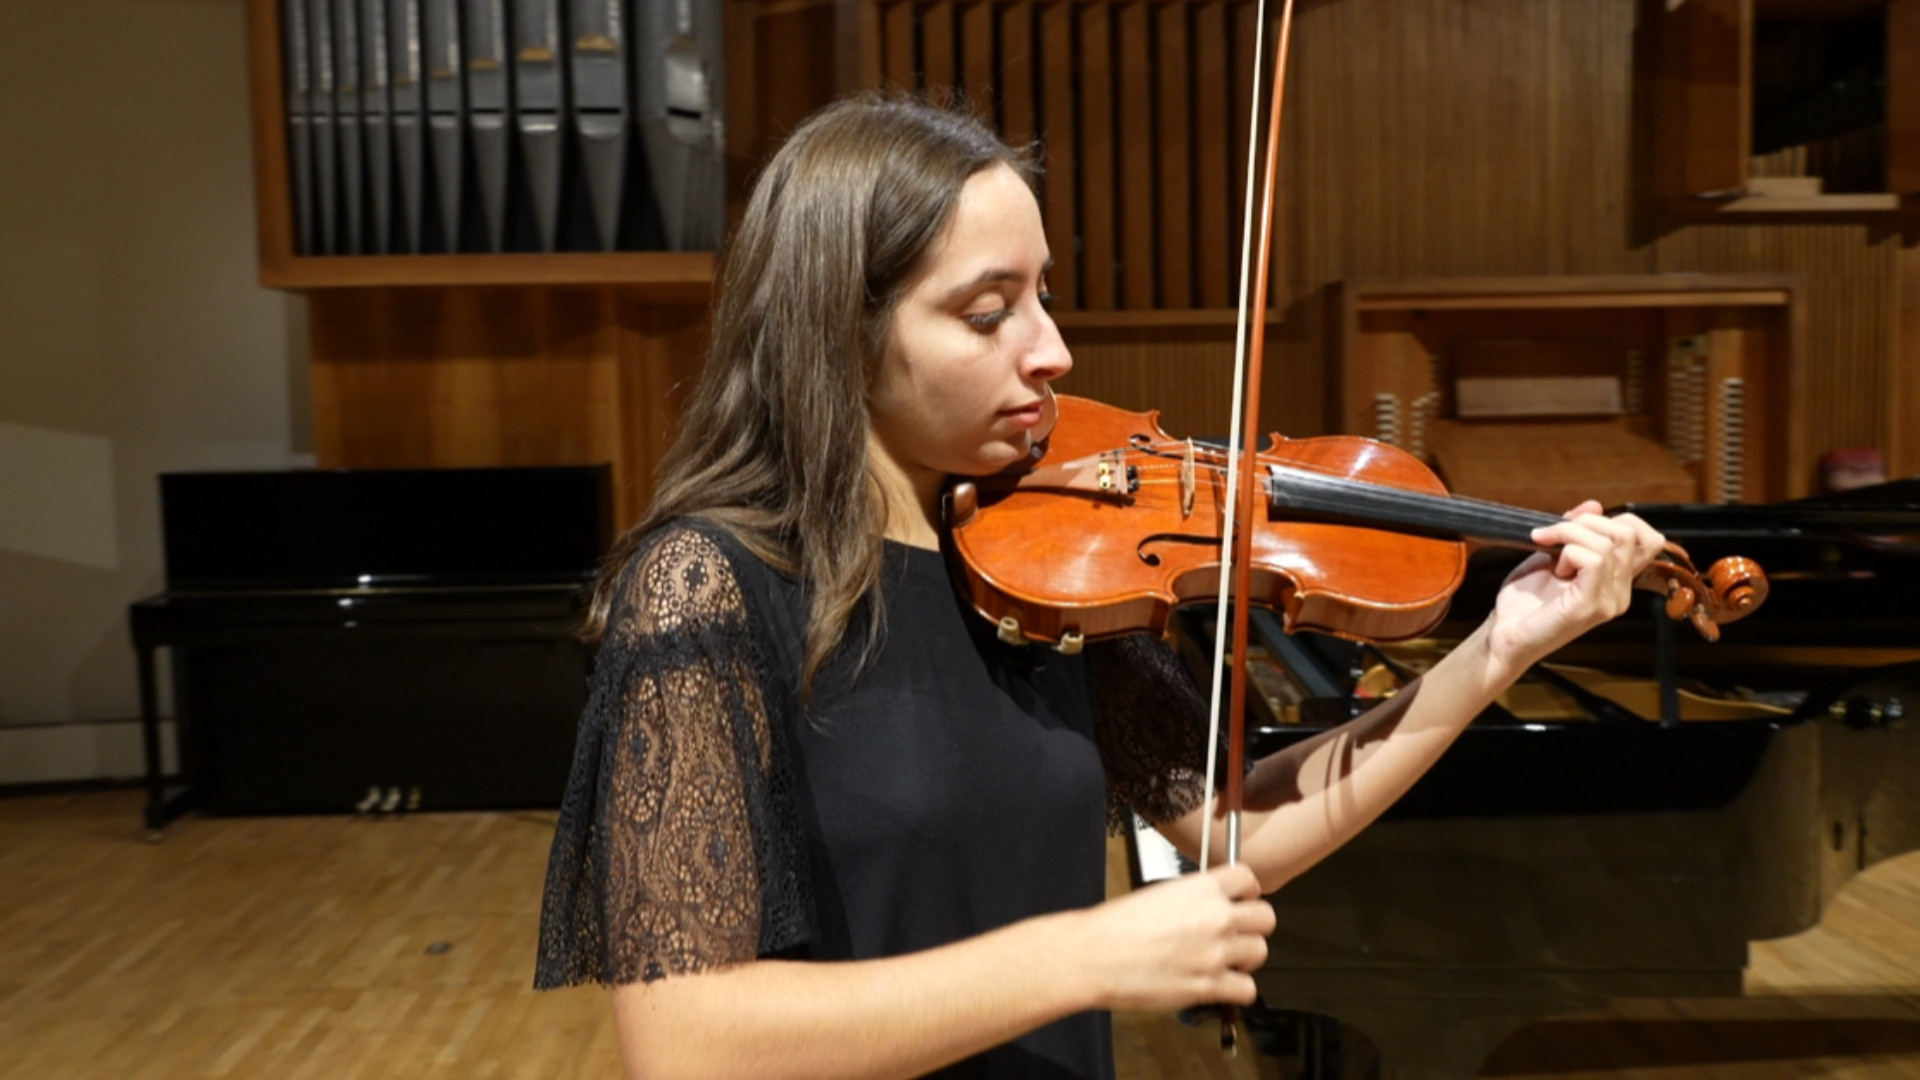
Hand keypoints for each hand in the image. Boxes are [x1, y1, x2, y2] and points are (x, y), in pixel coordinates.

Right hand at [1070, 862, 1275, 1011]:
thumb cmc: (1114, 926)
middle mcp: (1216, 917)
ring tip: (1229, 960)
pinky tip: (1221, 985)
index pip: (1248, 879)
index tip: (1241, 898)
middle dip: (1254, 924)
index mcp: (1201, 888)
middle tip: (1239, 931)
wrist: (1095, 955)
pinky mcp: (1208, 986)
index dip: (1247, 890)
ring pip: (1260, 951)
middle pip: (1266, 917)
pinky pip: (1247, 989)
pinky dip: (1238, 989)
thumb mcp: (1158, 894)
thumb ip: (1191, 899)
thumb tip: (1205, 909)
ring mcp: (1216, 953)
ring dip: (1247, 956)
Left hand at [1483, 500, 1666, 674]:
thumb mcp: (1551, 555)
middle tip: (1551, 534)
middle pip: (1628, 533)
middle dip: (1585, 521)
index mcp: (1617, 581)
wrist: (1503, 634)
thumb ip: (1574, 532)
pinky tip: (1554, 568)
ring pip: (1608, 543)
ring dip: (1569, 535)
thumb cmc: (1525, 601)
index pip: (1649, 539)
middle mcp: (1621, 593)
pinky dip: (1569, 552)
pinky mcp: (1591, 606)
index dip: (1615, 520)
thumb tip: (1594, 505)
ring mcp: (1609, 601)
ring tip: (1549, 554)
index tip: (1575, 523)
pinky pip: (1595, 560)